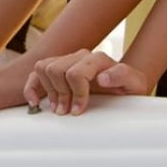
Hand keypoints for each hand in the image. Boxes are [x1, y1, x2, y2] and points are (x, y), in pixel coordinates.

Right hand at [24, 49, 150, 114]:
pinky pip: (36, 72)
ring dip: (48, 91)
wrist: (125, 87)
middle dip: (60, 94)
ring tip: (59, 107)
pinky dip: (31, 86)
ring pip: (43, 67)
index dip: (75, 94)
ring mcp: (67, 61)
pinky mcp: (58, 69)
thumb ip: (123, 76)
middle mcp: (80, 56)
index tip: (78, 110)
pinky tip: (35, 101)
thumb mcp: (135, 84)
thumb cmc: (129, 87)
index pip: (75, 73)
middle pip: (56, 69)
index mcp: (97, 59)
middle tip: (67, 110)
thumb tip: (102, 77)